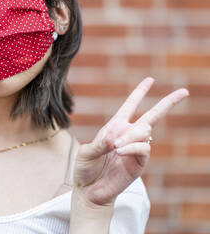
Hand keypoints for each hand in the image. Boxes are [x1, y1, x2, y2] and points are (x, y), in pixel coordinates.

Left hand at [72, 77, 188, 206]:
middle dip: (167, 103)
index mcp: (114, 128)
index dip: (139, 93)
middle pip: (151, 116)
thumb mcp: (86, 152)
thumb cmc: (85, 169)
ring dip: (130, 136)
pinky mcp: (139, 163)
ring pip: (144, 131)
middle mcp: (128, 136)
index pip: (129, 106)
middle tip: (184, 91)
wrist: (88, 190)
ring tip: (114, 147)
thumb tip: (116, 138)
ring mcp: (135, 149)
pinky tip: (119, 151)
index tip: (150, 80)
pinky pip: (143, 148)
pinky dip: (131, 147)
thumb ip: (100, 143)